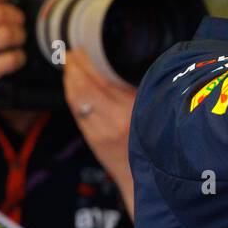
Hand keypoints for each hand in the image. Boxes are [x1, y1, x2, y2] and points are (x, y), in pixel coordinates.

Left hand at [64, 47, 137, 218]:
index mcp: (131, 111)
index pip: (100, 80)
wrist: (146, 179)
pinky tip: (72, 84)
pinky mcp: (91, 138)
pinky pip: (77, 110)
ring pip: (76, 99)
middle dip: (75, 67)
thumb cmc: (157, 142)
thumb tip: (121, 64)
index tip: (84, 48)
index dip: (87, 63)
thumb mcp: (154, 111)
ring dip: (70, 79)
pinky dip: (72, 94)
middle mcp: (112, 121)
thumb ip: (139, 90)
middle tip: (73, 52)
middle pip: (84, 87)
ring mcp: (99, 131)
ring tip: (70, 64)